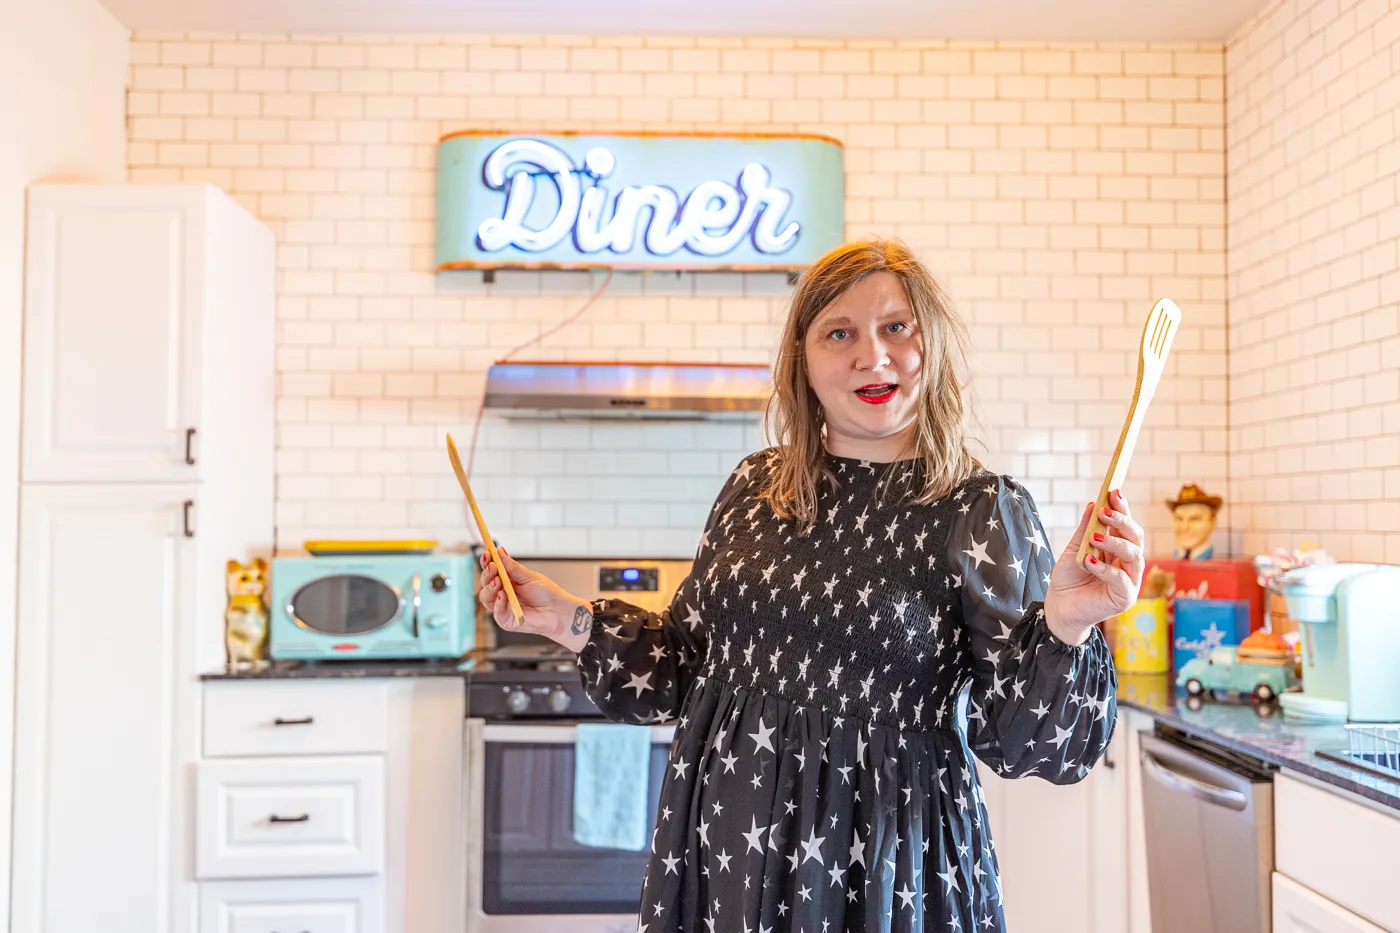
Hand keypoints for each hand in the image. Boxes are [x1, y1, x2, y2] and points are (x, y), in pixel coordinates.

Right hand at [477, 548, 592, 650]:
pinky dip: (498, 603)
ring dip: (490, 587)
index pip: (491, 571)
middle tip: (492, 566)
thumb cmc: (546, 593)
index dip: (486, 562)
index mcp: (506, 581)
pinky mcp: (506, 620)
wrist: (558, 610)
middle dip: (487, 574)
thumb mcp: (529, 576)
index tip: (487, 553)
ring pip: (485, 597)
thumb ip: (512, 567)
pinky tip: (502, 595)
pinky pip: (496, 612)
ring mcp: (502, 607)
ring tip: (498, 580)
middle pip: (485, 583)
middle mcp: (501, 593)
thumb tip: (499, 551)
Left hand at [1044, 489, 1144, 644]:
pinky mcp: (1126, 597)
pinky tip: (1090, 561)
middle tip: (1105, 512)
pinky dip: (1106, 569)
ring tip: (1094, 538)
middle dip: (1122, 522)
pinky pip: (1122, 579)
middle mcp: (1128, 563)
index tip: (1113, 492)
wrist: (1059, 608)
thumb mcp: (1074, 550)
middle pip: (1135, 538)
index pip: (1126, 526)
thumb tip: (1093, 504)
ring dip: (1115, 543)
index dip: (1122, 509)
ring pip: (1134, 556)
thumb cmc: (1068, 580)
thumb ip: (1085, 530)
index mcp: (1117, 550)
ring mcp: (1130, 580)